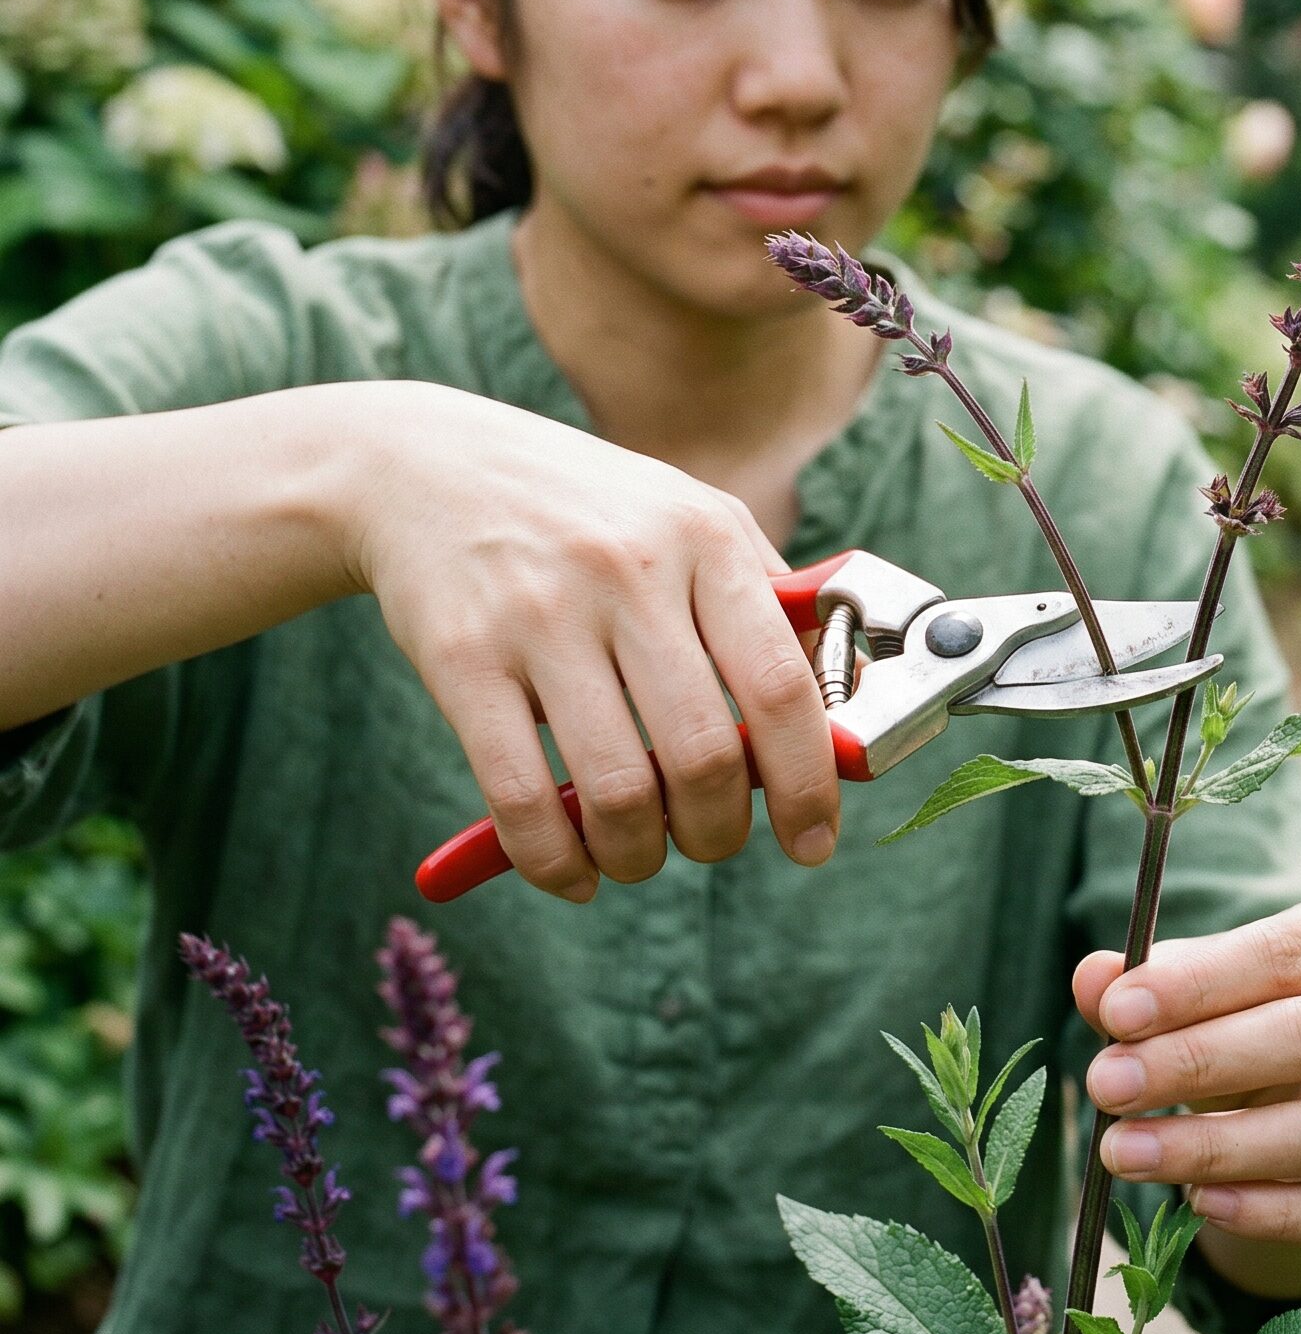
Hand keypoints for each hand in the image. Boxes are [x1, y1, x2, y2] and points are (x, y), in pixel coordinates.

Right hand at [343, 380, 838, 900]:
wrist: (426, 465)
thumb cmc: (588, 510)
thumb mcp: (692, 518)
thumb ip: (770, 605)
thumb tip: (842, 714)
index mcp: (705, 538)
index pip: (782, 686)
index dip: (808, 782)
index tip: (814, 839)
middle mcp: (629, 571)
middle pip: (704, 754)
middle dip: (719, 832)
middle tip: (710, 840)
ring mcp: (541, 615)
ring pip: (619, 791)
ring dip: (640, 855)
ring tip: (639, 853)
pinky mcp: (462, 658)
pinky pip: (520, 797)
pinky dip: (555, 862)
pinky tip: (573, 869)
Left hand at [1074, 899, 1300, 1297]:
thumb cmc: (1250, 1008)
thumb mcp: (1202, 982)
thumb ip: (1146, 980)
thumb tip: (1093, 979)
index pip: (1279, 955)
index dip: (1196, 985)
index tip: (1115, 1015)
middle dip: (1195, 1065)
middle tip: (1105, 1085)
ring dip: (1211, 1148)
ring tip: (1122, 1151)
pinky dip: (1264, 1210)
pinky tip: (1195, 1202)